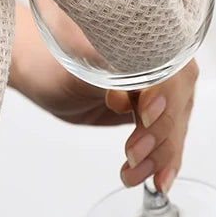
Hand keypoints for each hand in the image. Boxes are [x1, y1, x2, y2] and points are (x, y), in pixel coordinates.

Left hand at [10, 4, 198, 192]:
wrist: (38, 69)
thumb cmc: (50, 60)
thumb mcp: (74, 68)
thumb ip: (104, 76)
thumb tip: (123, 90)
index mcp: (145, 36)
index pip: (168, 66)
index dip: (163, 92)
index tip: (146, 114)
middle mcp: (161, 58)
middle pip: (177, 98)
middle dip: (159, 132)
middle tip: (132, 154)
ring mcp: (161, 87)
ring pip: (174, 122)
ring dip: (159, 154)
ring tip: (132, 175)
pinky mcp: (153, 111)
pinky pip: (167, 136)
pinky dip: (163, 159)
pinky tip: (159, 179)